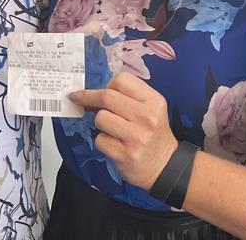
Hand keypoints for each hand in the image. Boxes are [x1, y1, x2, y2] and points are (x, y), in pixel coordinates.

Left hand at [71, 72, 176, 189]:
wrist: (165, 166)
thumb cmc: (153, 135)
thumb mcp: (150, 109)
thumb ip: (128, 97)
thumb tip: (94, 92)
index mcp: (153, 101)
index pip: (122, 79)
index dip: (107, 84)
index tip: (99, 90)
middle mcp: (147, 117)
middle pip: (107, 96)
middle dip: (89, 98)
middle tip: (81, 100)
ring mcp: (137, 136)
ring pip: (101, 118)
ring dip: (100, 123)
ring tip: (111, 129)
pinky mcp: (126, 154)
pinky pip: (100, 140)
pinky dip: (103, 142)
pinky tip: (114, 144)